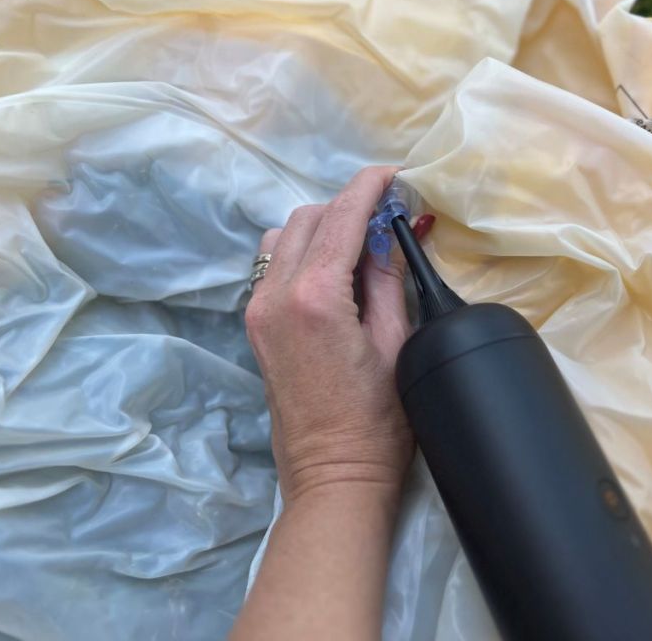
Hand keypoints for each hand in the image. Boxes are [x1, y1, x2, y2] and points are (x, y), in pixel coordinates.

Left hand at [245, 166, 414, 506]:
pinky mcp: (256, 326)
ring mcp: (258, 310)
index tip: (391, 174)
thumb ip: (386, 280)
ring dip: (320, 227)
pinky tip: (332, 268)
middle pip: (307, 219)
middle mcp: (275, 295)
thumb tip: (387, 234)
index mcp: (314, 296)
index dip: (368, 188)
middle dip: (347, 207)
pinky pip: (272, 265)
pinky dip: (301, 251)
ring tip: (359, 244)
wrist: (331, 476)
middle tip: (387, 215)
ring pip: (282, 237)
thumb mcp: (396, 343)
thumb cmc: (377, 422)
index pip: (341, 218)